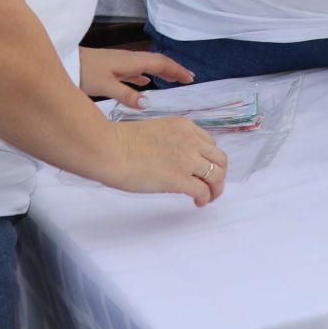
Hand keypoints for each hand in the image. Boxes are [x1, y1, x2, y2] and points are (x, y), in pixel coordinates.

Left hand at [79, 47, 192, 109]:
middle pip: (157, 62)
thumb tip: (148, 103)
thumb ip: (126, 95)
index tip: (190, 78)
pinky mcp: (112, 68)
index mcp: (131, 62)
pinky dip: (145, 75)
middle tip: (188, 79)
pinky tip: (145, 82)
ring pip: (147, 66)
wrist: (64, 61)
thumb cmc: (83, 71)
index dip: (176, 70)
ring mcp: (120, 63)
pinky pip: (136, 70)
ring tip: (172, 80)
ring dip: (161, 72)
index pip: (160, 64)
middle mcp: (129, 60)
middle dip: (173, 70)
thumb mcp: (104, 86)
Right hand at [101, 117, 228, 206]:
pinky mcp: (179, 178)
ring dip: (216, 188)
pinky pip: (203, 190)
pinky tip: (197, 202)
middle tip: (212, 186)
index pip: (210, 143)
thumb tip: (175, 160)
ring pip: (217, 175)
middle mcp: (191, 140)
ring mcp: (187, 159)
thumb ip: (172, 141)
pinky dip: (205, 198)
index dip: (210, 159)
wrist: (108, 149)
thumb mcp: (155, 131)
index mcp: (184, 126)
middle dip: (219, 174)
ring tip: (208, 197)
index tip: (204, 169)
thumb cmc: (120, 142)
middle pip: (220, 159)